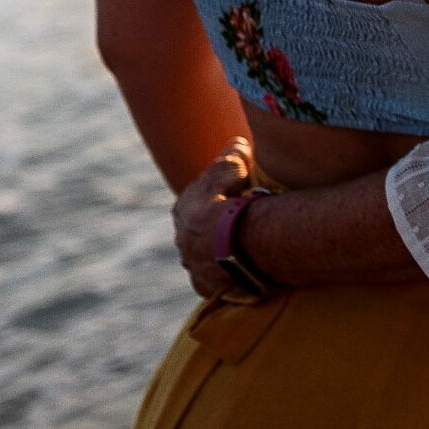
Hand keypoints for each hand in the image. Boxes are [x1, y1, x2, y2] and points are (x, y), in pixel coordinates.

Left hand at [172, 138, 254, 299]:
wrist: (232, 240)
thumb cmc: (228, 199)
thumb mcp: (230, 166)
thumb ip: (232, 154)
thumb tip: (237, 143)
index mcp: (182, 210)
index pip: (195, 205)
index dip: (214, 202)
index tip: (231, 201)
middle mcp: (181, 240)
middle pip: (198, 234)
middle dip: (214, 232)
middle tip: (240, 228)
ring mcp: (193, 265)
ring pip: (205, 259)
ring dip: (221, 255)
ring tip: (247, 251)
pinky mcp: (207, 285)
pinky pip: (218, 281)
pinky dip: (230, 276)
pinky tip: (247, 270)